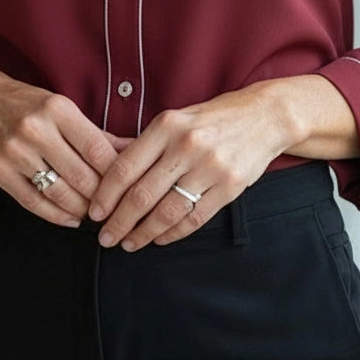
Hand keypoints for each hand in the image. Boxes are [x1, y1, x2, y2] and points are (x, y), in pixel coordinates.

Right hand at [0, 67, 122, 228]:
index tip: (128, 186)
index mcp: (57, 110)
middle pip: (80, 175)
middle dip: (102, 197)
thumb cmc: (30, 106)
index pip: (96, 149)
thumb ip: (98, 134)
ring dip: (82, 209)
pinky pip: (33, 202)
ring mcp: (14, 152)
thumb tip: (135, 151)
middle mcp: (35, 130)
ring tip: (94, 214)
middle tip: (115, 207)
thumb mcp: (64, 109)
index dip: (116, 174)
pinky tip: (70, 218)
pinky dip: (56, 215)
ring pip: (58, 193)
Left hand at [88, 82, 300, 250]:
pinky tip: (160, 239)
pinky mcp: (230, 186)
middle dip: (119, 222)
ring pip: (167, 211)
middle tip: (105, 238)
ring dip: (143, 233)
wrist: (264, 116)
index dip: (105, 195)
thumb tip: (108, 172)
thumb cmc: (212, 119)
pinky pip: (195, 218)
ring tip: (129, 243)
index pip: (126, 167)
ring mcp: (210, 167)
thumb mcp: (177, 119)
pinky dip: (174, 234)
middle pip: (142, 194)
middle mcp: (187, 145)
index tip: (94, 212)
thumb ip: (147, 144)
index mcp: (167, 125)